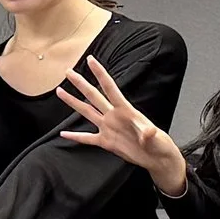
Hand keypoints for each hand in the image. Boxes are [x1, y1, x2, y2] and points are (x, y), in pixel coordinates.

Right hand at [56, 56, 186, 193]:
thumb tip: (148, 132)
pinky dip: (75, 137)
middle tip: (69, 72)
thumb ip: (149, 133)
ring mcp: (108, 129)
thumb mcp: (155, 138)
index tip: (91, 60)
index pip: (110, 88)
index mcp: (125, 110)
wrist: (156, 158)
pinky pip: (87, 139)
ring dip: (73, 102)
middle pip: (93, 96)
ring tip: (60, 92)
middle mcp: (113, 116)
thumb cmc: (159, 145)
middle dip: (81, 84)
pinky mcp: (106, 143)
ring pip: (87, 112)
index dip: (100, 73)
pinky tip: (64, 134)